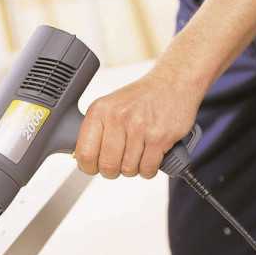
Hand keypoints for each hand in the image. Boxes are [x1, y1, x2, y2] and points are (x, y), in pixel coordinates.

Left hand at [75, 68, 203, 178]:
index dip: (88, 167)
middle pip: (107, 165)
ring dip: (132, 168)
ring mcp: (140, 127)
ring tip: (136, 154)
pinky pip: (148, 168)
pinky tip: (149, 156)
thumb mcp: (108, 107)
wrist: (173, 83)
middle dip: (111, 171)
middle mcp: (118, 117)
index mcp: (99, 111)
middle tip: (117, 164)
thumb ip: (94, 131)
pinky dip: (148, 169)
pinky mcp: (160, 137)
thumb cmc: (139, 99)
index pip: (84, 153)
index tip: (93, 167)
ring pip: (128, 169)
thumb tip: (83, 160)